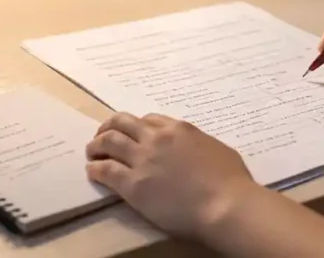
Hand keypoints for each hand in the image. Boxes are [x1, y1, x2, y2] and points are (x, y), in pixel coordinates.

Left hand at [86, 112, 257, 237]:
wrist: (224, 204)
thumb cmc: (231, 180)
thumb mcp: (216, 149)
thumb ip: (198, 144)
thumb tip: (193, 149)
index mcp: (179, 129)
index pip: (150, 119)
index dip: (138, 126)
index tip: (133, 133)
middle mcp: (157, 139)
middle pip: (123, 123)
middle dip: (109, 127)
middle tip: (103, 136)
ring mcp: (143, 160)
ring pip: (109, 142)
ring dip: (97, 145)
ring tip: (92, 152)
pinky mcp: (132, 185)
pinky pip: (106, 170)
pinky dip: (95, 168)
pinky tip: (92, 172)